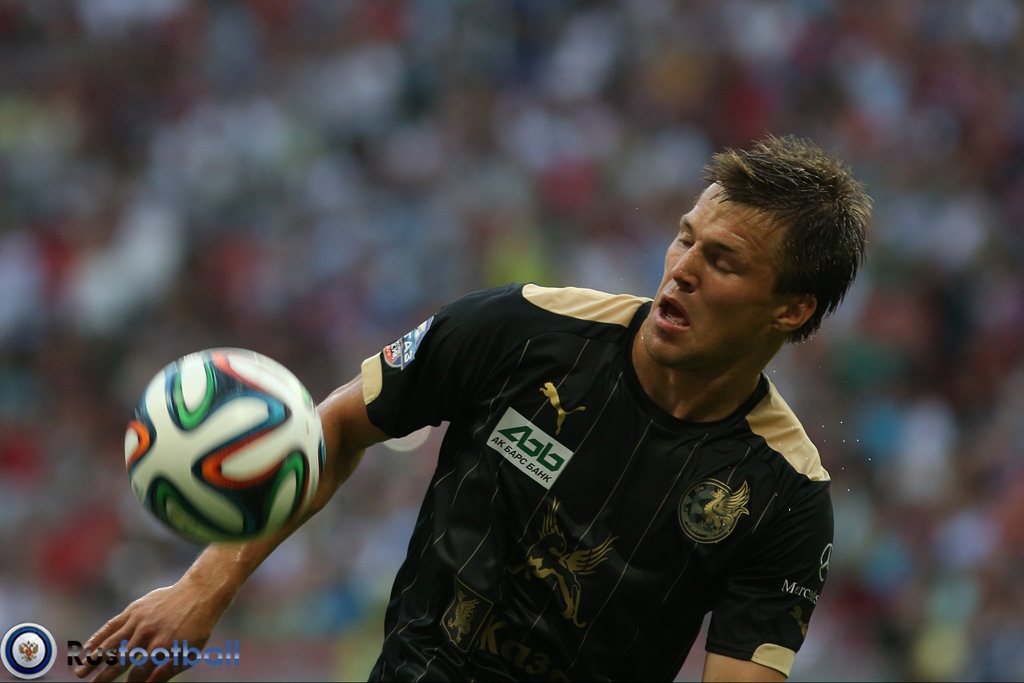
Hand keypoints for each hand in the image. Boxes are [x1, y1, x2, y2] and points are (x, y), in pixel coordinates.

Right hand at [73, 581, 223, 682]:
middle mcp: (149, 635)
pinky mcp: (134, 610)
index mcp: (163, 648)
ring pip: (111, 643)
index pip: (138, 674)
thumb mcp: (189, 653)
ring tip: (80, 673)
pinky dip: (98, 638)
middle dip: (104, 677)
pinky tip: (86, 650)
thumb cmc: (197, 627)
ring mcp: (140, 621)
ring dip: (93, 660)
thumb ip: (166, 672)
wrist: (199, 593)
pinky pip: (112, 626)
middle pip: (120, 661)